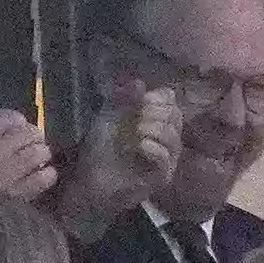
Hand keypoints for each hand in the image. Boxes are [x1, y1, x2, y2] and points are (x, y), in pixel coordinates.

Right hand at [0, 109, 55, 200]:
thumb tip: (1, 115)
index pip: (9, 119)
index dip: (17, 121)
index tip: (17, 127)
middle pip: (28, 133)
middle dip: (34, 136)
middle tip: (33, 142)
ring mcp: (8, 177)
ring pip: (39, 153)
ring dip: (41, 155)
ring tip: (37, 160)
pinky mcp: (21, 196)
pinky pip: (44, 177)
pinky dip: (46, 174)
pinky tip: (40, 176)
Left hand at [56, 82, 180, 238]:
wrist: (87, 180)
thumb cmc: (99, 148)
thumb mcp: (107, 117)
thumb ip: (123, 99)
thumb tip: (139, 82)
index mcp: (155, 120)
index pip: (171, 101)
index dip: (159, 97)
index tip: (141, 99)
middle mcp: (166, 139)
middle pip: (176, 116)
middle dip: (155, 112)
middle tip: (136, 117)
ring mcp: (167, 159)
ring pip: (173, 136)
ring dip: (152, 129)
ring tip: (134, 132)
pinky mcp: (161, 177)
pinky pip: (166, 158)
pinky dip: (153, 148)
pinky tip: (139, 146)